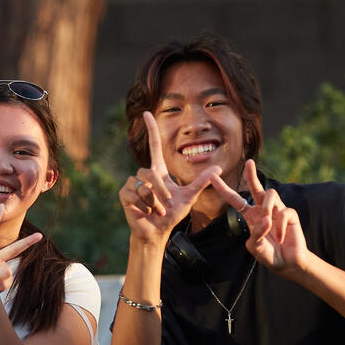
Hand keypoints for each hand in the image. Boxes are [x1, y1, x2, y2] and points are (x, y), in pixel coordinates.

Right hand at [120, 111, 221, 242]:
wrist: (157, 231)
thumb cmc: (172, 214)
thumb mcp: (189, 196)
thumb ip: (201, 182)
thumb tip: (219, 168)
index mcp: (159, 171)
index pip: (154, 146)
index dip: (152, 130)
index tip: (147, 113)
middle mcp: (145, 175)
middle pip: (150, 171)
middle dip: (161, 190)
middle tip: (166, 204)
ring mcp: (133, 184)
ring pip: (143, 185)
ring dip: (153, 200)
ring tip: (156, 209)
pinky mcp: (125, 195)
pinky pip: (134, 194)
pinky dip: (143, 205)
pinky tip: (145, 211)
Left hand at [211, 159, 309, 273]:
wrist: (287, 263)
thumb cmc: (269, 254)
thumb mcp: (255, 247)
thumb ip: (257, 233)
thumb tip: (266, 219)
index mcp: (250, 216)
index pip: (235, 200)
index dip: (223, 189)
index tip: (213, 177)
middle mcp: (262, 210)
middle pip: (256, 187)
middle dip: (251, 174)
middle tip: (249, 162)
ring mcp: (277, 210)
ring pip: (269, 194)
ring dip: (267, 208)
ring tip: (269, 224)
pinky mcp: (290, 214)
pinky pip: (284, 212)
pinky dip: (280, 226)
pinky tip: (280, 238)